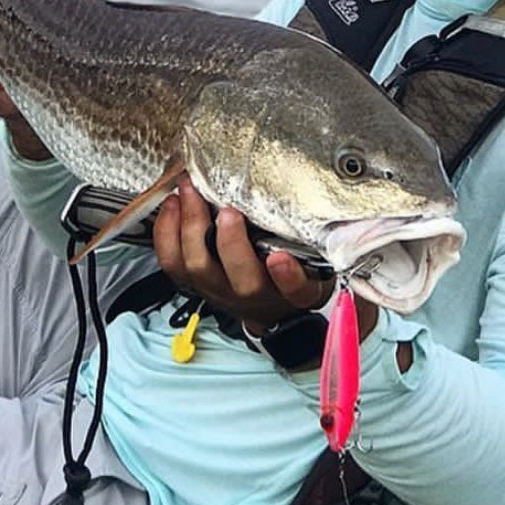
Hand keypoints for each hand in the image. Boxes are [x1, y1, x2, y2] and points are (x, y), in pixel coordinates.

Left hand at [153, 175, 334, 331]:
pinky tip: (172, 205)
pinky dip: (167, 233)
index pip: (296, 290)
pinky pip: (172, 264)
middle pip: (241, 279)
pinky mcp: (196, 283)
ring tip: (190, 194)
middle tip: (228, 211)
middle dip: (230, 243)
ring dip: (190, 229)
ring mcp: (221, 290)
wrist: (274, 309)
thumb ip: (322, 239)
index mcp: (293, 291)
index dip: (287, 276)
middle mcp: (255, 295)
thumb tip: (337, 197)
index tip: (282, 257)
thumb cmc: (294, 273)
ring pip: (199, 269)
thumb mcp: (319, 261)